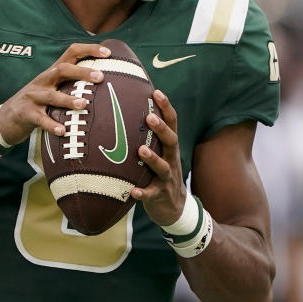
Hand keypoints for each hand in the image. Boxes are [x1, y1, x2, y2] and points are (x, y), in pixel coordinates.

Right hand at [0, 43, 108, 145]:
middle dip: (82, 72)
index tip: (108, 52)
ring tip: (84, 104)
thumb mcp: (52, 88)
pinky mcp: (26, 114)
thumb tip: (102, 81)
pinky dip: (51, 125)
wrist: (6, 118)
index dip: (89, 49)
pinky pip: (40, 120)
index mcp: (52, 72)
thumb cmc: (38, 103)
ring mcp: (33, 97)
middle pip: (62, 70)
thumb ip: (71, 83)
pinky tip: (62, 131)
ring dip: (68, 100)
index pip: (71, 53)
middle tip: (100, 77)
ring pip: (52, 96)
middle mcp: (43, 81)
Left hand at [131, 89, 187, 225]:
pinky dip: (143, 193)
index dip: (166, 108)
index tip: (156, 92)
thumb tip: (128, 112)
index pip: (172, 123)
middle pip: (171, 141)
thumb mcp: (160, 154)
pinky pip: (151, 194)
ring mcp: (166, 178)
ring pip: (162, 167)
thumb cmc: (160, 174)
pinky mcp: (160, 195)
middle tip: (149, 118)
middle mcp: (171, 159)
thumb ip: (149, 137)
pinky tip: (133, 191)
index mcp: (170, 147)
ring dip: (152, 158)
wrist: (175, 209)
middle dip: (161, 129)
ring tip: (141, 150)